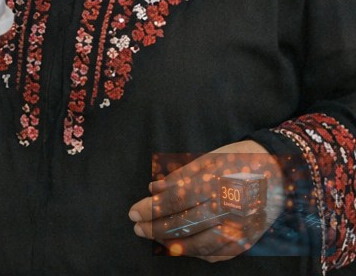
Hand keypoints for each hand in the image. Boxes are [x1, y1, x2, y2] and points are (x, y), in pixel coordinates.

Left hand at [128, 140, 284, 261]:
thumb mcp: (206, 159)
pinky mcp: (249, 239)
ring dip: (174, 244)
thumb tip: (153, 190)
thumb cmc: (236, 159)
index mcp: (214, 184)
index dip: (151, 209)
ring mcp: (239, 228)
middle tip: (137, 227)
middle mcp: (226, 209)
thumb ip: (179, 176)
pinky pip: (220, 254)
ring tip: (155, 239)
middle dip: (156, 228)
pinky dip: (199, 253)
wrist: (278, 170)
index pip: (174, 201)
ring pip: (200, 244)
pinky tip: (183, 249)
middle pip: (184, 224)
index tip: (133, 212)